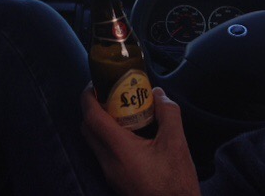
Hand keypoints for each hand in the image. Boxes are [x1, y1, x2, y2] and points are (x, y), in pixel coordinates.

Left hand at [81, 84, 200, 195]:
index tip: (94, 83)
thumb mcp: (177, 143)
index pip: (92, 118)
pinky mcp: (115, 180)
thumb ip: (168, 113)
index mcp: (119, 149)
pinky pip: (102, 153)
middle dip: (92, 108)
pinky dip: (107, 138)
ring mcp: (109, 173)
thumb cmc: (176, 182)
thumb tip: (158, 92)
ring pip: (93, 142)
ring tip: (118, 110)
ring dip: (99, 123)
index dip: (88, 97)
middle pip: (87, 129)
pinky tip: (128, 133)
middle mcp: (108, 162)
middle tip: (107, 94)